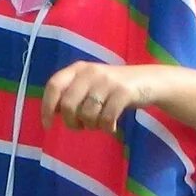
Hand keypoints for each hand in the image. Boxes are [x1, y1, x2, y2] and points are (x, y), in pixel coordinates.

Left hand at [40, 59, 169, 131]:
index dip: (46, 107)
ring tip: (99, 124)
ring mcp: (107, 80)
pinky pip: (106, 118)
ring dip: (92, 126)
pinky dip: (106, 127)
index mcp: (78, 68)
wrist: (149, 80)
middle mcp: (91, 71)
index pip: (54, 86)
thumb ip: (71, 95)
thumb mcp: (89, 85)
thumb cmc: (112, 88)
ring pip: (87, 114)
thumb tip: (51, 112)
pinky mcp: (123, 91)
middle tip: (81, 127)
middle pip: (68, 105)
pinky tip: (111, 127)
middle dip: (72, 122)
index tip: (48, 125)